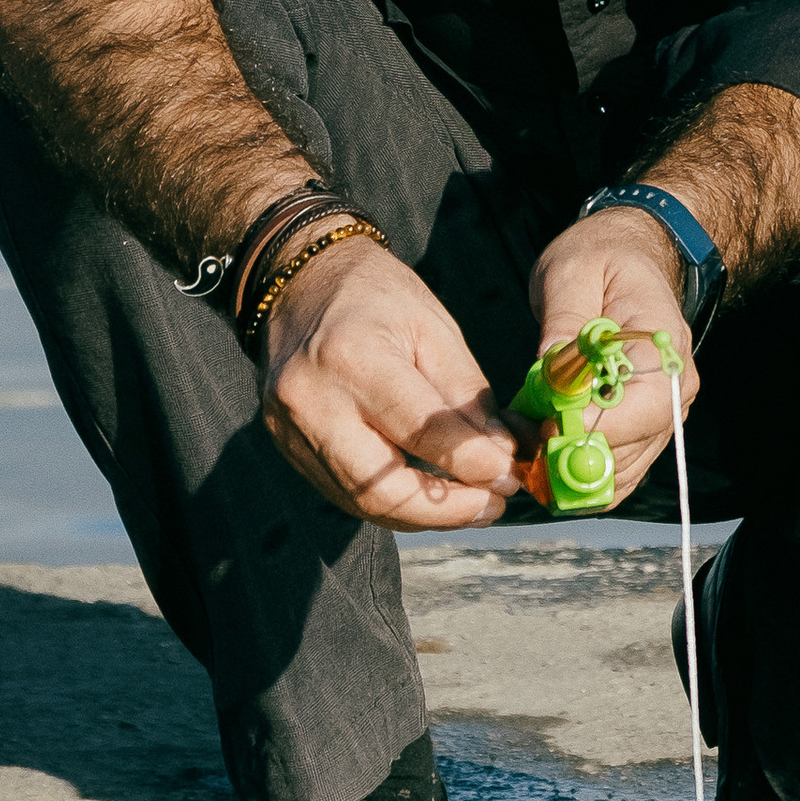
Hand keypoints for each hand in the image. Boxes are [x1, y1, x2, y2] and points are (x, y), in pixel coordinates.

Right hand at [258, 240, 523, 529]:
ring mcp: (291, 430)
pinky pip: (345, 493)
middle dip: (447, 510)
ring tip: (472, 505)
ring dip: (425, 515)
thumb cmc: (374, 298)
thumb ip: (468, 398)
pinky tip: (431, 496)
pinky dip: (395, 503)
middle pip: (382, 488)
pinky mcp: (287, 446)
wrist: (300, 285)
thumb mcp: (434, 330)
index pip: (421, 431)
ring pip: (363, 502)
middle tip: (494, 505)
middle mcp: (312, 401)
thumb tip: (506, 455)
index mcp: (353, 358)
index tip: (512, 472)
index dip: (474, 462)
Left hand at [523, 214, 699, 509]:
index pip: (645, 409)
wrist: (629, 257)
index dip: (594, 427)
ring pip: (617, 474)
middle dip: (569, 454)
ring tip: (524, 436)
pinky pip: (610, 472)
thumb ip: (564, 319)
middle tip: (519, 436)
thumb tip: (551, 365)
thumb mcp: (573, 272)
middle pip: (628, 451)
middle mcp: (672, 393)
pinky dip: (573, 471)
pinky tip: (540, 447)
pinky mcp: (640, 432)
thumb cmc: (602, 259)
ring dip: (566, 468)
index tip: (545, 425)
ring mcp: (660, 419)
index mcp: (663, 349)